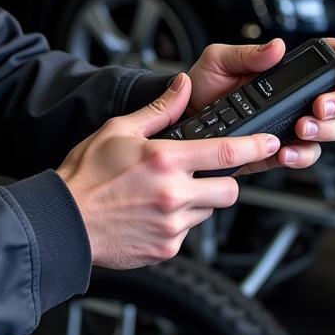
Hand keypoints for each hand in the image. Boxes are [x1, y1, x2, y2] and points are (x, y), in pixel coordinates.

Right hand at [56, 71, 281, 268]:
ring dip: (197, 201)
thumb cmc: (86, 174)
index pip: (226, 154)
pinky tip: (151, 212)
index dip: (255, 147)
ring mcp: (173, 225)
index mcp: (165, 160)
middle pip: (230, 191)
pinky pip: (188, 231)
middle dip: (223, 181)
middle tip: (200, 174)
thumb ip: (159, 109)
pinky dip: (177, 221)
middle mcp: (174, 194)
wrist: (64, 220)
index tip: (270, 142)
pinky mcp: (168, 248)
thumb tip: (183, 86)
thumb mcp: (119, 130)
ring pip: (209, 211)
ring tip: (163, 192)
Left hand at [187, 38, 334, 173]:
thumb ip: (248, 53)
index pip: (330, 61)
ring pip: (332, 130)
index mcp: (284, 71)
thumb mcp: (219, 60)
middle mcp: (295, 98)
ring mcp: (291, 124)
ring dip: (324, 131)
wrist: (183, 120)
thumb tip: (276, 47)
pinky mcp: (280, 149)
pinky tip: (284, 151)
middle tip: (319, 108)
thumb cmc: (202, 85)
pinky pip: (305, 155)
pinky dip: (301, 155)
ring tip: (300, 129)